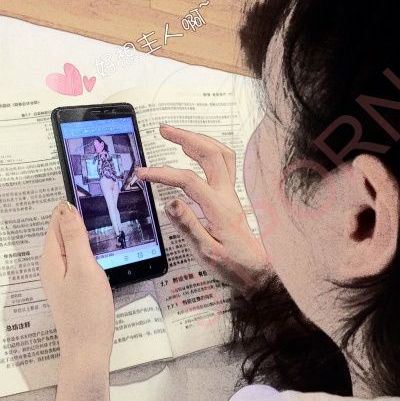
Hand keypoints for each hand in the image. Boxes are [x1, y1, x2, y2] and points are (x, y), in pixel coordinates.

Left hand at [39, 201, 114, 362]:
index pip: (56, 219)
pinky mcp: (71, 286)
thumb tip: (66, 209)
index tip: (87, 190)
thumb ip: (75, 238)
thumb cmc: (87, 312)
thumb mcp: (83, 268)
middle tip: (95, 198)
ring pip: (70, 244)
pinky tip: (99, 248)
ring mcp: (61, 276)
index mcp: (51, 257)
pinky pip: (76, 258)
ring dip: (81, 231)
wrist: (88, 349)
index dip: (70, 204)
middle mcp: (52, 265)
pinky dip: (86, 248)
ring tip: (98, 218)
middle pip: (61, 230)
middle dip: (74, 215)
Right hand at [135, 124, 273, 295]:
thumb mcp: (206, 252)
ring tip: (177, 134)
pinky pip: (223, 163)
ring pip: (220, 154)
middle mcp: (227, 195)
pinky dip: (208, 150)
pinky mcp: (230, 196)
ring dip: (199, 139)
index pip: (188, 180)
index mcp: (219, 209)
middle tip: (163, 129)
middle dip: (186, 137)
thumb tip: (170, 203)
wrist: (256, 271)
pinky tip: (195, 151)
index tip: (142, 173)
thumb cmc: (232, 265)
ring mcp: (231, 193)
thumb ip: (188, 226)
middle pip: (210, 153)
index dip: (163, 173)